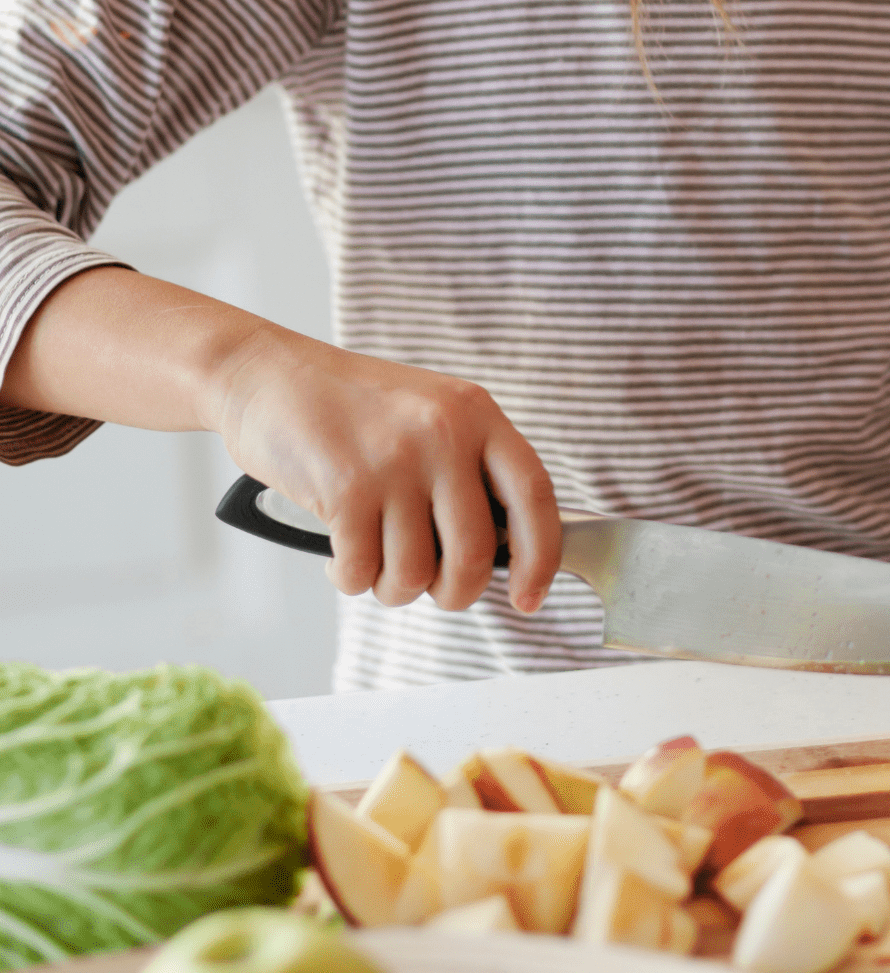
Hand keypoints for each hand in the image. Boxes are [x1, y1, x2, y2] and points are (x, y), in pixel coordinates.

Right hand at [210, 327, 559, 613]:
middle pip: (474, 555)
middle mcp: (444, 434)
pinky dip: (350, 578)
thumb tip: (509, 551)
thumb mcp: (431, 413)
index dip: (541, 558)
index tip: (530, 598)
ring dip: (392, 587)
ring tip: (374, 561)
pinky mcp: (347, 488)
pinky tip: (340, 553)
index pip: (535, 495)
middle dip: (453, 592)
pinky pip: (362, 572)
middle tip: (432, 588)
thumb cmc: (351, 406)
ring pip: (416, 574)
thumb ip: (471, 468)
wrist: (266, 374)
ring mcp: (395, 461)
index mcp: (476, 414)